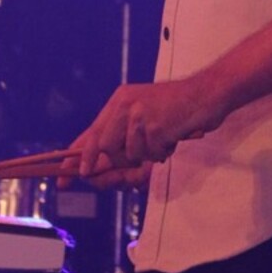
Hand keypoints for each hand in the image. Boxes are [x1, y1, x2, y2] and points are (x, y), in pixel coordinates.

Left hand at [58, 76, 216, 188]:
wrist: (208, 94)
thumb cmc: (178, 112)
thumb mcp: (146, 121)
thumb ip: (123, 144)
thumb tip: (98, 174)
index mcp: (120, 100)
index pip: (91, 132)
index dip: (77, 158)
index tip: (63, 178)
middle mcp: (125, 103)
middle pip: (104, 147)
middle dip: (118, 162)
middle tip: (138, 163)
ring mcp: (139, 113)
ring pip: (127, 154)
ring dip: (146, 155)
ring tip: (163, 139)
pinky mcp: (155, 124)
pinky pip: (150, 154)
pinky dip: (162, 152)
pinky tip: (172, 136)